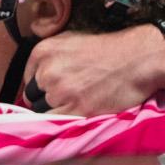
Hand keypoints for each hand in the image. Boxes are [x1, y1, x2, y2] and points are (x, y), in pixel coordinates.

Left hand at [23, 26, 164, 115]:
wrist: (137, 58)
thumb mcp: (70, 40)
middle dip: (47, 101)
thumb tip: (36, 78)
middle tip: (66, 100)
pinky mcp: (77, 109)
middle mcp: (47, 71)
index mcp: (42, 52)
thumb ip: (49, 58)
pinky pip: (58, 124)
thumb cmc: (106, 50)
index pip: (28, 81)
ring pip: (44, 113)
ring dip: (56, 114)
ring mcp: (61, 91)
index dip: (41, 89)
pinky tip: (78, 116)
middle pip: (33, 98)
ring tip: (75, 107)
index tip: (52, 92)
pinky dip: (65, 124)